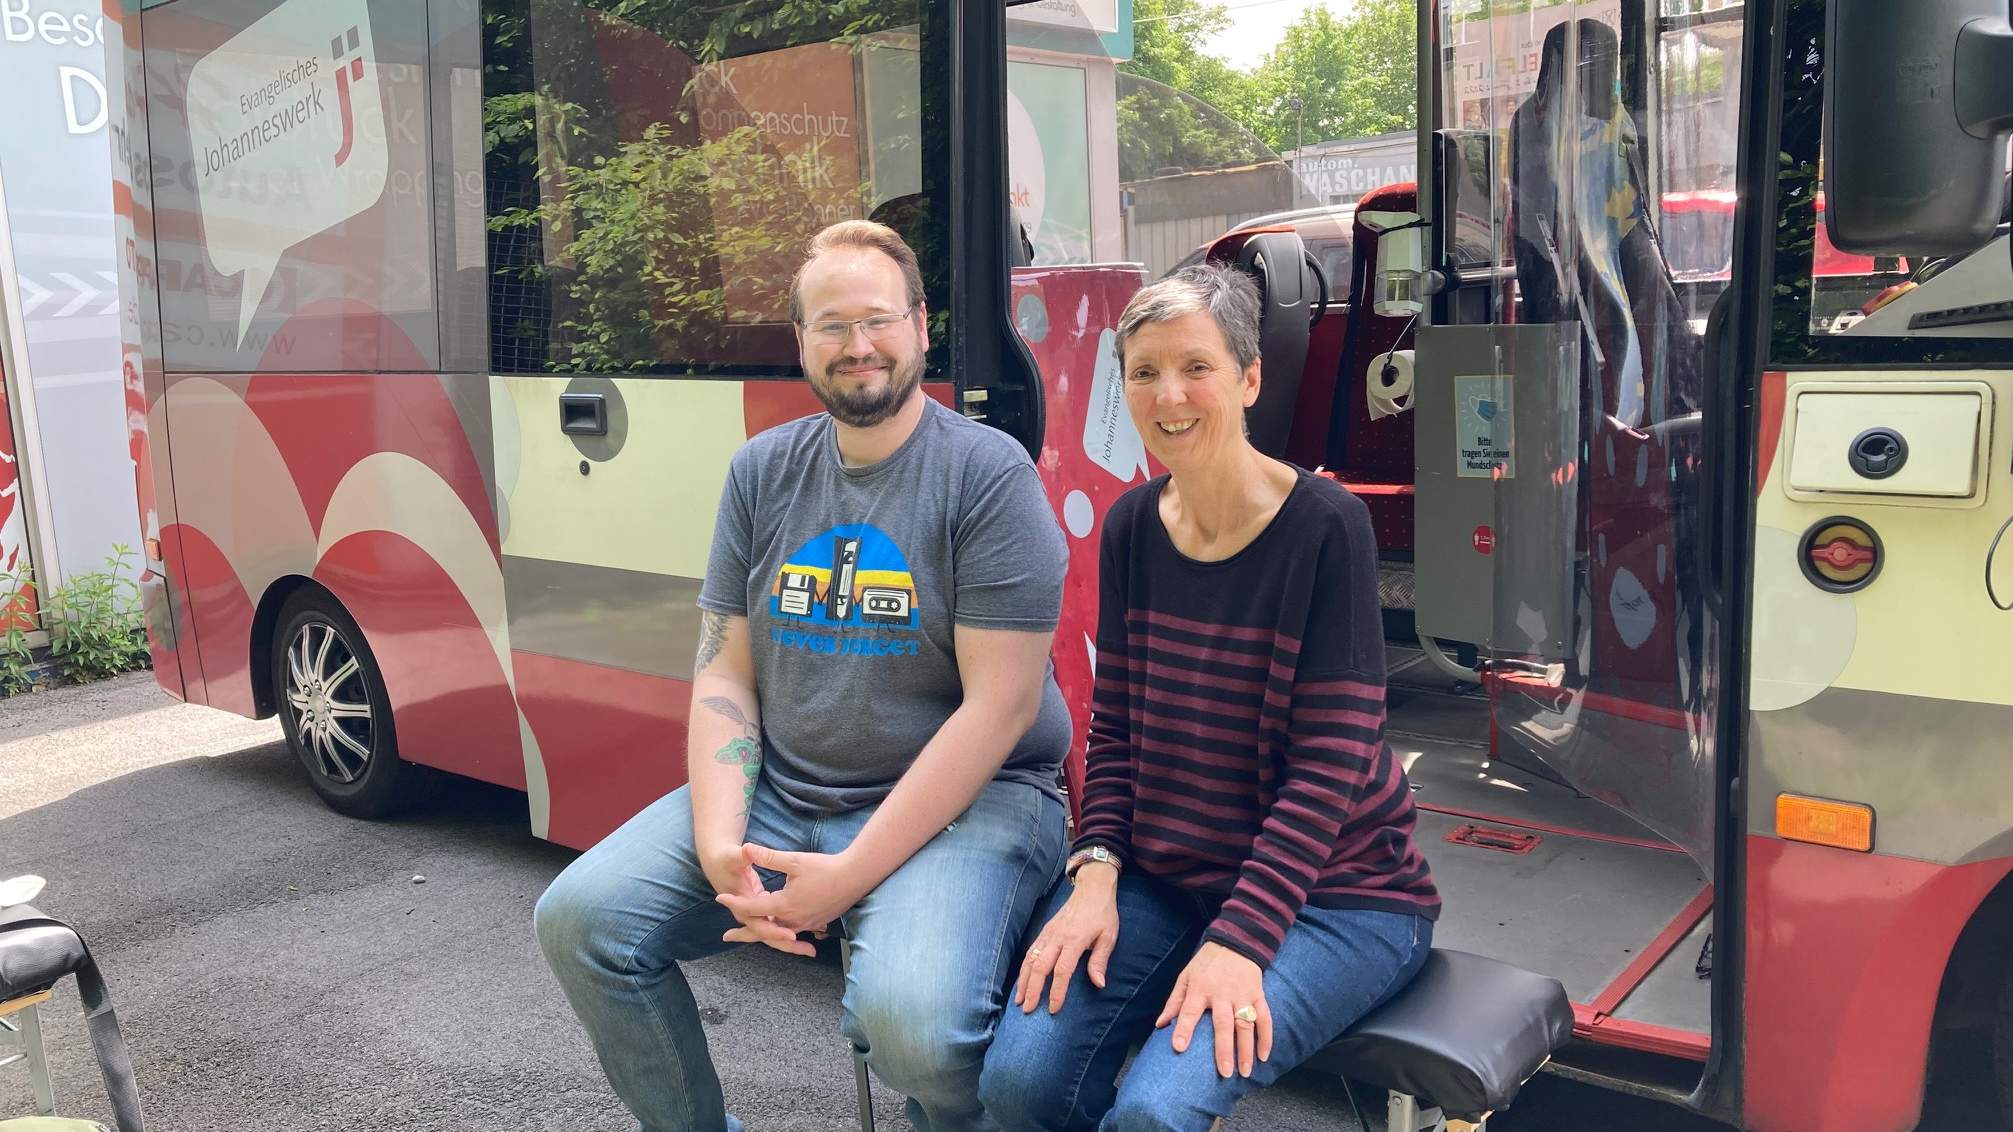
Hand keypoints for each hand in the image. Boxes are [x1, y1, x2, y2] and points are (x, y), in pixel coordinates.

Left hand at [715, 843, 865, 951]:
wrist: (855, 877)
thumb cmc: (825, 868)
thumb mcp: (794, 860)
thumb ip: (768, 857)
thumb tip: (746, 848)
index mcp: (784, 905)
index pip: (752, 907)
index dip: (735, 902)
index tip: (720, 897)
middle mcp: (793, 920)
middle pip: (763, 930)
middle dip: (744, 933)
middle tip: (727, 936)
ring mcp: (805, 924)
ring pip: (779, 933)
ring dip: (764, 933)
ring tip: (751, 934)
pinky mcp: (816, 923)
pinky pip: (794, 931)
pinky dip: (782, 932)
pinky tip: (781, 929)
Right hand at [1013, 864, 1118, 1014]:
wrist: (1092, 888)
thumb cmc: (1102, 914)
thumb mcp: (1109, 936)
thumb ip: (1100, 961)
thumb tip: (1099, 984)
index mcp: (1075, 940)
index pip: (1062, 970)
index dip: (1056, 991)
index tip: (1053, 1009)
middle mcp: (1057, 937)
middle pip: (1040, 967)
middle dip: (1032, 990)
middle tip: (1027, 1010)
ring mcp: (1048, 933)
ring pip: (1030, 959)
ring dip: (1023, 980)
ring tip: (1019, 999)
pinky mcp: (1044, 931)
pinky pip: (1030, 951)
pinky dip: (1023, 967)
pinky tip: (1021, 980)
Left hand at [1155, 941, 1272, 1078]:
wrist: (1235, 942)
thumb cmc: (1206, 964)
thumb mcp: (1186, 976)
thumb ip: (1174, 1001)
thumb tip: (1160, 1025)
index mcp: (1200, 988)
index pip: (1189, 1011)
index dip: (1183, 1029)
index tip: (1179, 1048)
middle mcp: (1222, 993)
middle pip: (1223, 1024)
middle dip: (1224, 1049)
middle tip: (1225, 1072)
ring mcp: (1242, 994)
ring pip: (1246, 1025)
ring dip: (1246, 1049)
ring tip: (1244, 1072)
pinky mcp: (1258, 994)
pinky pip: (1265, 1018)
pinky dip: (1266, 1037)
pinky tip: (1263, 1056)